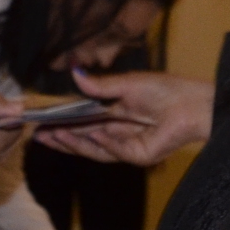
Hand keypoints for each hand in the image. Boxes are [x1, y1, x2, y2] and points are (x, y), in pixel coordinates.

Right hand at [33, 69, 211, 166]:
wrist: (191, 103)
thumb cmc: (165, 90)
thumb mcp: (126, 84)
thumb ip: (99, 86)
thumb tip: (74, 74)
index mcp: (114, 115)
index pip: (82, 123)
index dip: (62, 124)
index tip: (42, 122)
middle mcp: (118, 133)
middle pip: (83, 139)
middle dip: (61, 137)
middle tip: (38, 135)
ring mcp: (127, 146)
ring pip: (94, 149)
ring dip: (73, 143)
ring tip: (53, 136)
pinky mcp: (138, 155)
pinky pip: (114, 152)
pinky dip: (101, 143)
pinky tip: (90, 134)